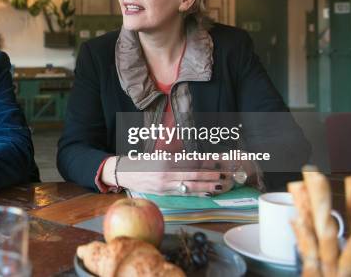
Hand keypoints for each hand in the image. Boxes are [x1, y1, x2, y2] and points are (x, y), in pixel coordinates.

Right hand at [102, 156, 232, 195]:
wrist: (125, 173)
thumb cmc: (142, 162)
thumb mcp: (159, 155)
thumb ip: (176, 158)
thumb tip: (197, 160)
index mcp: (166, 160)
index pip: (190, 161)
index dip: (206, 162)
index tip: (218, 161)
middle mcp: (166, 173)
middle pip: (193, 174)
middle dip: (211, 175)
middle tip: (225, 174)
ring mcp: (165, 185)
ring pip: (191, 185)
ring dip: (207, 186)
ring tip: (221, 185)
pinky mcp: (164, 193)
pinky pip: (184, 193)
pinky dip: (197, 193)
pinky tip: (207, 193)